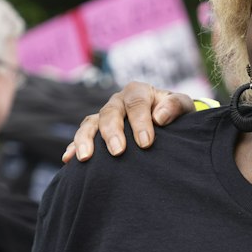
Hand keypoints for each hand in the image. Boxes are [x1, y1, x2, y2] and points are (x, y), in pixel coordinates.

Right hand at [62, 81, 195, 161]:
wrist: (168, 123)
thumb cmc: (174, 115)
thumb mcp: (183, 107)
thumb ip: (174, 106)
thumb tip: (159, 117)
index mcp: (138, 92)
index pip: (136, 103)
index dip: (140, 122)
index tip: (146, 143)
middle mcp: (117, 102)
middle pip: (109, 113)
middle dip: (112, 132)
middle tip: (118, 151)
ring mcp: (104, 116)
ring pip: (90, 123)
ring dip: (86, 139)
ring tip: (86, 158)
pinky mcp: (96, 132)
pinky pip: (81, 136)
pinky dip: (74, 146)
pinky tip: (68, 159)